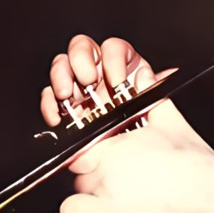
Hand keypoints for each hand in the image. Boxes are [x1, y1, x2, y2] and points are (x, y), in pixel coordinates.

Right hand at [40, 35, 157, 126]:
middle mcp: (99, 73)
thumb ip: (156, 90)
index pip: (113, 49)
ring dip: (62, 77)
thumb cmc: (144, 132)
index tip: (117, 79)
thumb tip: (162, 76)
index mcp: (123, 67)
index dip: (113, 59)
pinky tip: (59, 116)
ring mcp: (79, 88)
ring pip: (62, 67)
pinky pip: (50, 98)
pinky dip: (50, 104)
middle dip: (81, 61)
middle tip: (88, 80)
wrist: (132, 164)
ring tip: (68, 95)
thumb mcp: (155, 109)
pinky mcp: (64, 108)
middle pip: (81, 48)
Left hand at [46, 72, 213, 212]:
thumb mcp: (171, 121)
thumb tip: (144, 76)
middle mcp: (106, 175)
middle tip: (111, 186)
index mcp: (114, 148)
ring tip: (102, 207)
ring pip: (71, 204)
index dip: (83, 158)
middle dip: (89, 181)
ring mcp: (108, 204)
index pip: (76, 151)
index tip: (94, 163)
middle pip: (77, 178)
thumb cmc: (198, 168)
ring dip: (82, 206)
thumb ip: (150, 95)